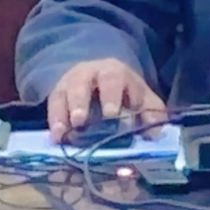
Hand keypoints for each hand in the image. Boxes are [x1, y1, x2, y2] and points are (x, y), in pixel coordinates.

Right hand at [47, 58, 167, 142]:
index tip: (113, 116)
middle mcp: (91, 73)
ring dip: (66, 111)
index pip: (115, 79)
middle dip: (84, 100)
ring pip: (67, 92)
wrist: (97, 77)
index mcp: (115, 72)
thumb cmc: (123, 92)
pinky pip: (53, 104)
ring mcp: (72, 82)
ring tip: (67, 130)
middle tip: (83, 120)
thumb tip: (155, 132)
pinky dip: (55, 121)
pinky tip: (57, 137)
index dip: (113, 97)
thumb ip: (151, 113)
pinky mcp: (57, 94)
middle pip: (86, 82)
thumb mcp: (140, 98)